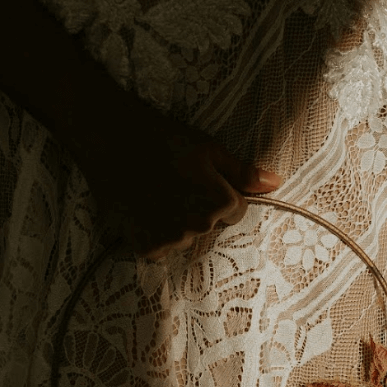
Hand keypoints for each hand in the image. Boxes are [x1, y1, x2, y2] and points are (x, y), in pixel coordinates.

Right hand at [66, 99, 281, 259]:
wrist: (109, 137)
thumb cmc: (163, 137)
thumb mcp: (210, 149)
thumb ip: (243, 173)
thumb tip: (276, 183)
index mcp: (221, 203)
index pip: (236, 212)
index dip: (219, 194)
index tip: (197, 179)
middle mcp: (199, 227)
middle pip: (210, 227)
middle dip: (199, 210)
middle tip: (173, 184)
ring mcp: (171, 239)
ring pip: (185, 239)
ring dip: (175, 224)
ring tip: (155, 194)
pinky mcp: (145, 247)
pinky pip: (160, 249)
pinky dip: (152, 234)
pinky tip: (142, 209)